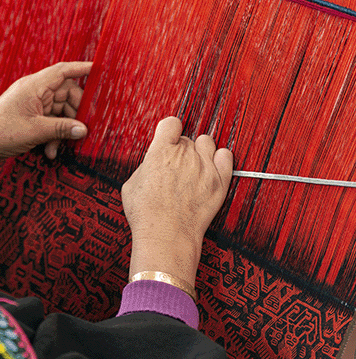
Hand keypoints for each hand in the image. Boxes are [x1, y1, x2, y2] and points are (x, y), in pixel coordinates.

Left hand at [0, 61, 92, 161]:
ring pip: (59, 113)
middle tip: (82, 131)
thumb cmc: (0, 132)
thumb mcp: (36, 131)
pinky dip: (53, 135)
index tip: (99, 70)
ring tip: (58, 148)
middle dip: (74, 115)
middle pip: (67, 96)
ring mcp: (31, 105)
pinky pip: (50, 122)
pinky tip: (50, 151)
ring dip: (62, 131)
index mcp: (34, 86)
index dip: (81, 69)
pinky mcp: (29, 118)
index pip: (63, 71)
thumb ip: (63, 128)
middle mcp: (34, 92)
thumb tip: (84, 129)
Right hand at [121, 117, 232, 282]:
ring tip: (194, 165)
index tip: (168, 138)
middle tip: (175, 167)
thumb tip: (153, 163)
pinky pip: (226, 156)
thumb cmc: (146, 214)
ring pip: (207, 142)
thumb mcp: (132, 184)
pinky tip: (213, 165)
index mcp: (161, 152)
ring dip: (200, 150)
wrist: (166, 235)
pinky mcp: (219, 181)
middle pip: (187, 138)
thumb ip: (146, 166)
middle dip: (181, 149)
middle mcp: (185, 155)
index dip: (168, 130)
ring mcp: (204, 167)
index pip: (170, 123)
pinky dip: (221, 158)